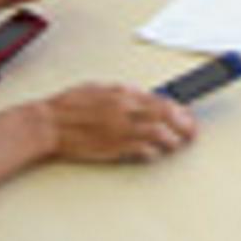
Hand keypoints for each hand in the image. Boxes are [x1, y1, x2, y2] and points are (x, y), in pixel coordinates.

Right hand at [41, 83, 196, 162]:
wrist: (49, 124)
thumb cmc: (69, 106)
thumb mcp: (99, 88)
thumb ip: (123, 93)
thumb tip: (142, 97)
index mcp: (122, 93)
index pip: (161, 99)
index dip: (179, 109)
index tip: (187, 114)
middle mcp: (125, 109)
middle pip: (166, 115)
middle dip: (184, 124)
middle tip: (192, 132)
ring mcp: (120, 129)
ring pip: (158, 134)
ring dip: (172, 140)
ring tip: (177, 144)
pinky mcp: (113, 148)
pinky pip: (141, 151)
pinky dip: (152, 152)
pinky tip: (155, 153)